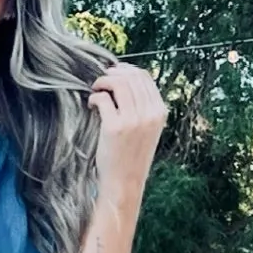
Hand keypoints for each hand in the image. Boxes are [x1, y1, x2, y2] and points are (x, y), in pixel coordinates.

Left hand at [87, 63, 165, 194]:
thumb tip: (125, 80)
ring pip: (117, 83)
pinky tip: (92, 105)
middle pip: (130, 77)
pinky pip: (103, 99)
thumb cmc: (132, 156)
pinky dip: (94, 97)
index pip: (144, 77)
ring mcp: (133, 120)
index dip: (126, 70)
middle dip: (112, 73)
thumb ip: (143, 107)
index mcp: (159, 112)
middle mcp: (149, 114)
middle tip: (101, 81)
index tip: (114, 72)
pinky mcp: (115, 127)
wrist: (125, 182)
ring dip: (102, 82)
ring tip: (95, 90)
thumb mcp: (148, 129)